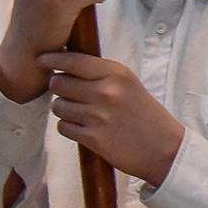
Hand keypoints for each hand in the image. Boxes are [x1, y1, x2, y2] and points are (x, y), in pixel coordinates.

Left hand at [36, 53, 187, 185]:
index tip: (41, 59)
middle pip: (59, 83)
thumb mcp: (130, 85)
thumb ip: (101, 74)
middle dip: (59, 88)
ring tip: (80, 114)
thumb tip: (67, 65)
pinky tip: (83, 128)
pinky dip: (69, 127)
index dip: (51, 59)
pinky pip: (63, 127)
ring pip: (58, 106)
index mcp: (117, 74)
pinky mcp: (93, 138)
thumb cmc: (147, 116)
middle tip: (70, 94)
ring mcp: (99, 116)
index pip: (73, 61)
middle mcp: (107, 92)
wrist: (166, 149)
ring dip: (63, 110)